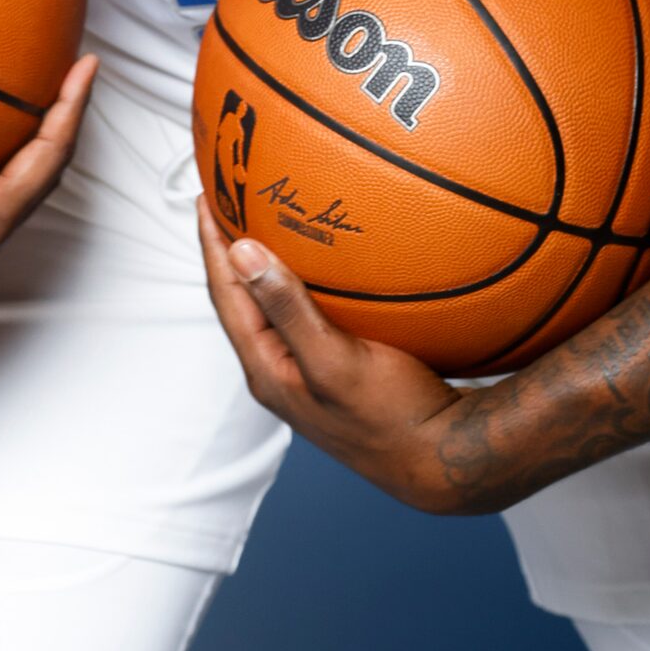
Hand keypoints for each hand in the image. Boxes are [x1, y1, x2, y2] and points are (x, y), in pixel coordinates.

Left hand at [195, 199, 485, 513]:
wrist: (443, 457)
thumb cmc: (392, 416)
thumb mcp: (334, 360)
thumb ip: (287, 308)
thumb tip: (240, 252)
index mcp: (266, 368)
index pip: (225, 293)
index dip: (212, 242)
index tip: (206, 192)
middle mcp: (278, 369)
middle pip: (240, 297)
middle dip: (229, 247)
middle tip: (228, 195)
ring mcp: (306, 371)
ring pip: (271, 304)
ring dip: (264, 261)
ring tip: (264, 217)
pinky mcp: (335, 368)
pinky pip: (305, 312)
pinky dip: (302, 279)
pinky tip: (323, 261)